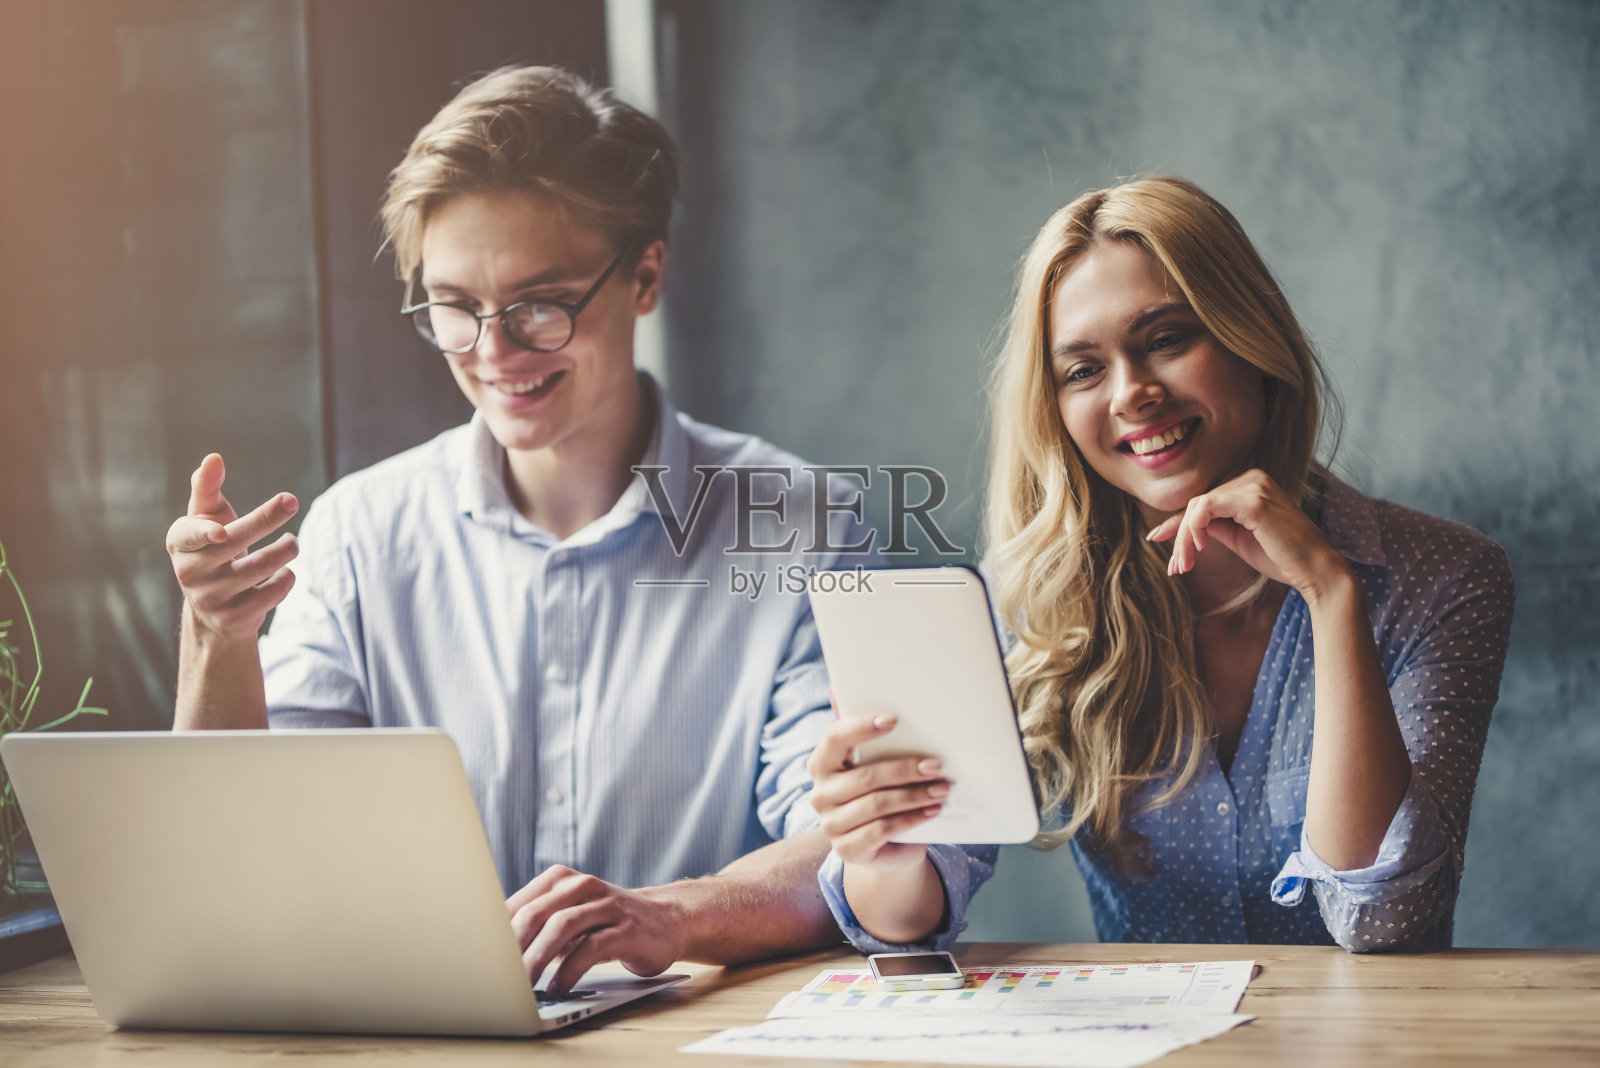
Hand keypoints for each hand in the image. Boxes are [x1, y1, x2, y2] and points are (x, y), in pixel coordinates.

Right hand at [165, 453, 299, 641]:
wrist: (214, 611)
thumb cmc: (213, 549)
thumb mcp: (205, 519)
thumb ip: (207, 488)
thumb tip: (214, 457)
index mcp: (180, 543)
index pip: (189, 534)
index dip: (203, 533)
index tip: (221, 531)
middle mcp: (190, 572)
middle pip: (235, 542)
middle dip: (267, 518)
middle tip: (291, 500)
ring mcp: (211, 598)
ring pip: (261, 566)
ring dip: (286, 549)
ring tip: (292, 542)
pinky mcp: (234, 618)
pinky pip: (274, 591)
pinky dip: (286, 578)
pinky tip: (283, 573)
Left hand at [507, 865, 684, 995]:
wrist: (667, 920)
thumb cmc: (608, 923)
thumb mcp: (571, 916)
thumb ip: (540, 926)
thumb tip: (494, 952)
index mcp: (562, 880)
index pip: (520, 903)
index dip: (498, 932)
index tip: (480, 958)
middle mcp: (584, 886)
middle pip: (538, 911)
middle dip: (514, 946)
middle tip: (497, 975)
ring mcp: (608, 905)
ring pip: (563, 926)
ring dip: (538, 958)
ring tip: (524, 985)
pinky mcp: (627, 928)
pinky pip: (592, 947)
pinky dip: (570, 970)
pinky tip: (558, 987)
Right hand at [807, 707, 947, 871]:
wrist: (885, 846)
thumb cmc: (879, 793)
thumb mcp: (872, 763)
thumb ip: (859, 732)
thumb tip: (837, 689)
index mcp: (821, 764)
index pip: (834, 739)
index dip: (861, 728)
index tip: (894, 720)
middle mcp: (820, 795)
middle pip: (864, 777)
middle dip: (904, 769)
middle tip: (937, 765)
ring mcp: (831, 825)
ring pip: (877, 804)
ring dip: (914, 795)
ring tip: (942, 789)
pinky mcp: (847, 850)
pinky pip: (882, 830)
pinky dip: (911, 819)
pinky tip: (932, 810)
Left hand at [1147, 468, 1349, 600]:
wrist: (1315, 571)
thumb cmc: (1282, 557)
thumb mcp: (1238, 538)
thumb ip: (1215, 526)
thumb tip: (1184, 526)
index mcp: (1251, 484)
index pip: (1205, 502)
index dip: (1178, 523)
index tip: (1156, 539)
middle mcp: (1252, 478)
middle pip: (1197, 504)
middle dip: (1180, 537)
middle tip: (1175, 568)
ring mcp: (1254, 486)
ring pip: (1198, 507)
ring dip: (1185, 539)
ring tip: (1183, 566)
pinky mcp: (1253, 501)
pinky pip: (1206, 508)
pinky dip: (1195, 529)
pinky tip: (1201, 549)